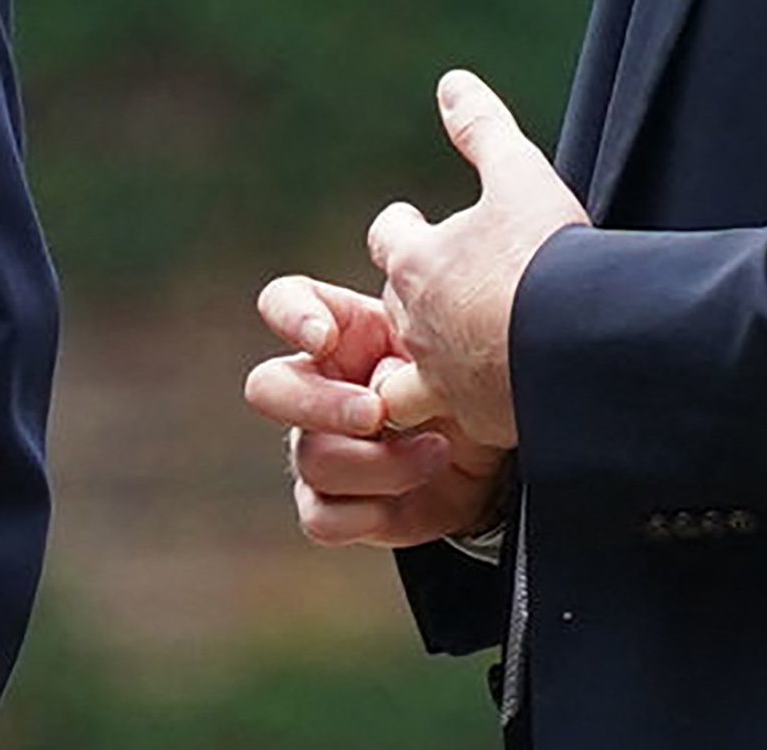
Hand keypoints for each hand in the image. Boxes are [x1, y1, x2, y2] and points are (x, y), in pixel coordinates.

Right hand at [243, 274, 508, 547]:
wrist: (497, 451)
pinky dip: (367, 513)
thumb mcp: (453, 336)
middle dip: (322, 404)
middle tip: (377, 413)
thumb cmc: (468, 380)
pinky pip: (320, 517)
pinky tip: (414, 494)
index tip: (323, 338)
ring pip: (311, 458)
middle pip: (269, 387)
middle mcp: (319, 387)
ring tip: (437, 451)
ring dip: (380, 463)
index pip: (283, 301)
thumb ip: (422, 305)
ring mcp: (321, 448)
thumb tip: (394, 250)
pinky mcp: (336, 505)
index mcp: (343, 330)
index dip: (289, 317)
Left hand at [365, 69, 589, 448]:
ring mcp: (441, 381)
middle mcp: (416, 324)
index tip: (415, 226)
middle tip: (443, 298)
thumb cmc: (546, 256)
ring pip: (402, 382)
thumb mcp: (518, 175)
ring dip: (416, 376)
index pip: (389, 239)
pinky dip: (455, 421)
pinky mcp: (476, 423)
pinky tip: (476, 421)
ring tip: (441, 376)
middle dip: (414, 303)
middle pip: (395, 310)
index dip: (403, 230)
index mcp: (419, 263)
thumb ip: (483, 128)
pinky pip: (449, 427)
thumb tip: (451, 81)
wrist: (579, 345)